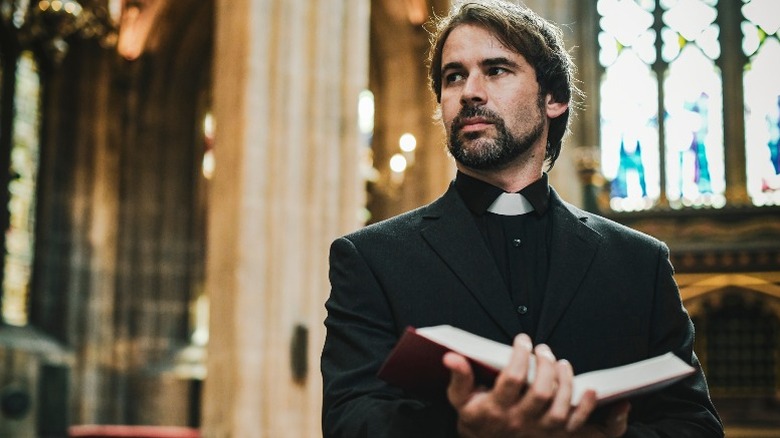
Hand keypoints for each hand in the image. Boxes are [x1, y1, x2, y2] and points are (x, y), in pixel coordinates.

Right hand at [443, 333, 629, 437]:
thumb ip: (459, 377)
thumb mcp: (460, 398)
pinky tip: (589, 388)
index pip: (511, 379)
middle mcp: (519, 421)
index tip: (522, 340)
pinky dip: (586, 407)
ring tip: (561, 362)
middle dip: (545, 366)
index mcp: (496, 409)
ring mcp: (538, 431)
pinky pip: (575, 424)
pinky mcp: (553, 436)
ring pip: (559, 408)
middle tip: (543, 349)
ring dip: (565, 382)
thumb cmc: (475, 416)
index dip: (519, 356)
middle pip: (540, 393)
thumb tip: (452, 356)